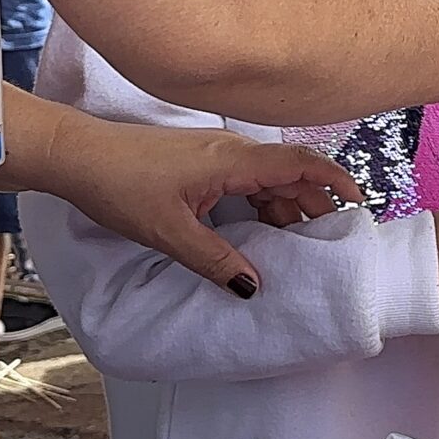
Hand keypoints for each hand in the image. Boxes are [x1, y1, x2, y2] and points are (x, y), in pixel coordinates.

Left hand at [41, 114, 364, 296]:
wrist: (77, 156)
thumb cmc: (120, 185)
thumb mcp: (169, 232)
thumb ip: (215, 260)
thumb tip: (253, 287)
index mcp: (233, 161)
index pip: (301, 163)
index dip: (336, 180)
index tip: (360, 203)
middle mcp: (232, 151)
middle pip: (291, 174)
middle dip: (315, 205)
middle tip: (327, 242)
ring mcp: (217, 154)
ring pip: (270, 179)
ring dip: (286, 208)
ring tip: (294, 244)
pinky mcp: (203, 162)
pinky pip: (248, 181)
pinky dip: (263, 204)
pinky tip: (259, 230)